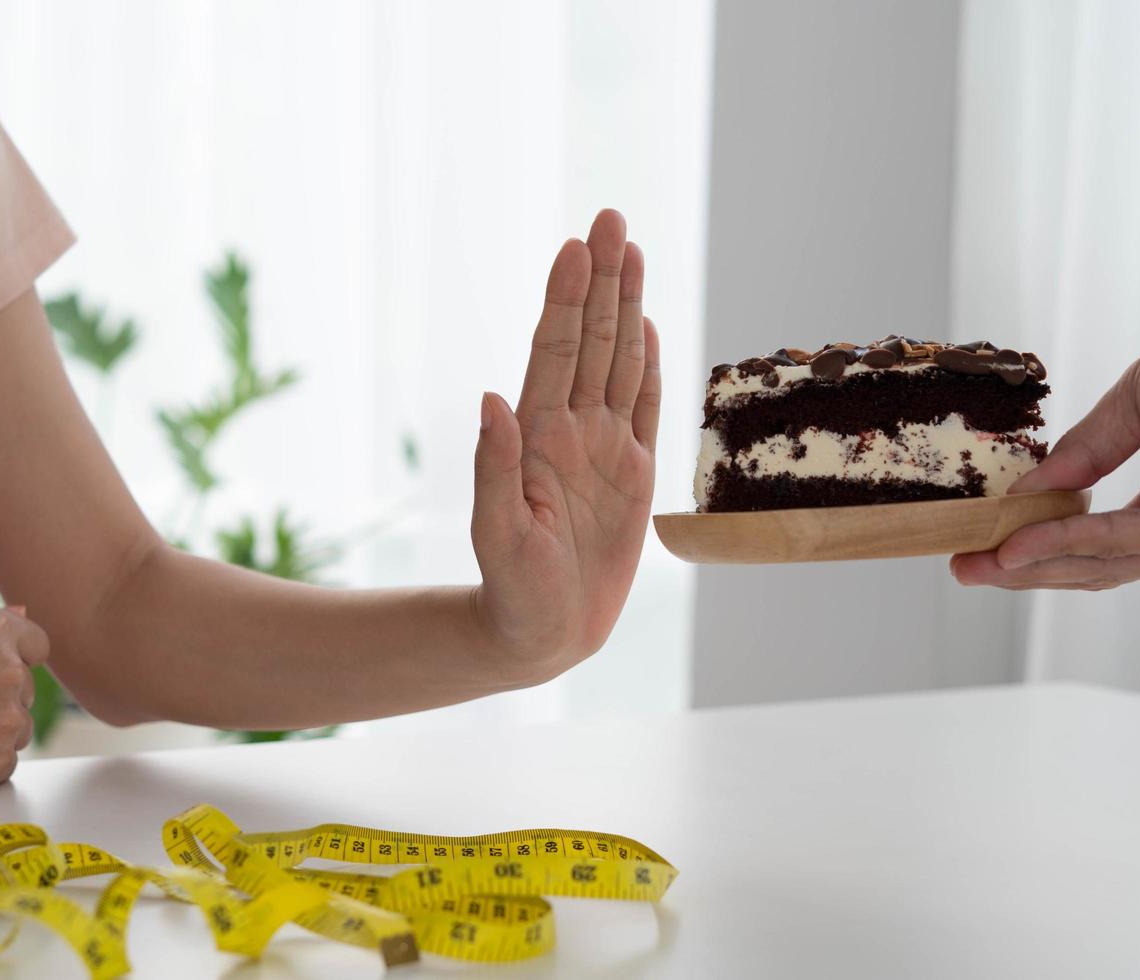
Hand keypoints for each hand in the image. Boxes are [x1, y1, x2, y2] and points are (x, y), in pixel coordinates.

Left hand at [471, 209, 659, 673]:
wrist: (541, 634)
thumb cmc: (512, 590)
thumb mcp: (496, 533)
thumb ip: (494, 467)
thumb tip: (490, 400)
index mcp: (538, 436)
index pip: (555, 351)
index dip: (566, 299)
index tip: (575, 247)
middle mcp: (571, 429)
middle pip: (590, 339)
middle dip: (601, 278)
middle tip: (609, 216)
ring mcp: (604, 447)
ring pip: (619, 361)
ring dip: (625, 305)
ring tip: (631, 249)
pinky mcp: (633, 474)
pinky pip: (645, 407)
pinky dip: (649, 363)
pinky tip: (647, 324)